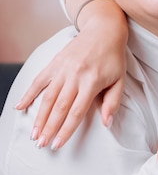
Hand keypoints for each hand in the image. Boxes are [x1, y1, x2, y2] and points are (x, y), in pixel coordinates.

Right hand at [16, 28, 126, 149]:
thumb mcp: (119, 80)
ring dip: (39, 116)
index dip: (66, 130)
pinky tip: (20, 107)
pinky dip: (28, 94)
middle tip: (41, 144)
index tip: (58, 144)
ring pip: (47, 96)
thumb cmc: (113, 57)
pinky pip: (39, 80)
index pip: (76, 112)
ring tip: (34, 133)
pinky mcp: (54, 62)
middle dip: (49, 128)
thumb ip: (112, 102)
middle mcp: (75, 76)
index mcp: (91, 82)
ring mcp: (62, 69)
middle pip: (59, 107)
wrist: (103, 30)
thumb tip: (107, 124)